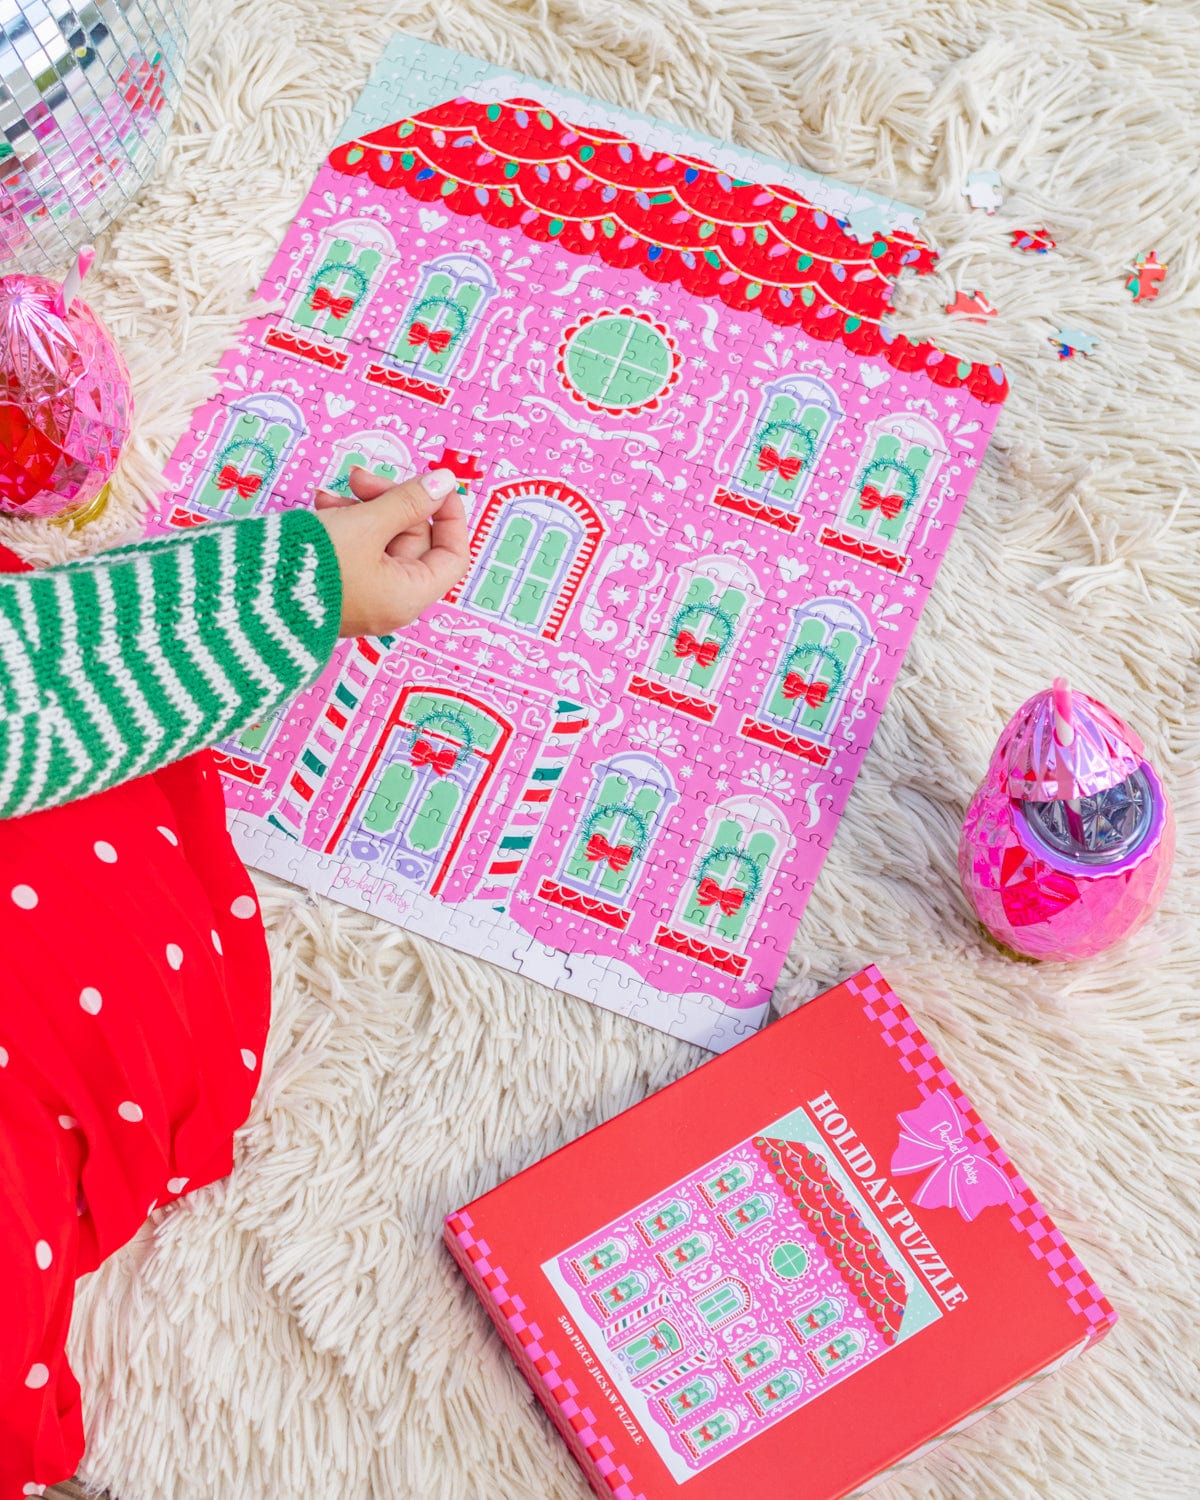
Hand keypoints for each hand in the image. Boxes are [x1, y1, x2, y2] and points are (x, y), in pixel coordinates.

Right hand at [313, 466, 470, 636]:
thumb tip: (443, 482)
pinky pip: (354, 550)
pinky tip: (320, 507)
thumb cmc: (311, 566)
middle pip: (413, 541)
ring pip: (380, 541)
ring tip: (328, 495)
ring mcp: (363, 596)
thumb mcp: (365, 524)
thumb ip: (407, 501)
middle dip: (389, 502)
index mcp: (408, 596)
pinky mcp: (337, 587)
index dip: (448, 516)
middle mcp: (390, 602)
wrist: (247, 596)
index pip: (452, 556)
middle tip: (359, 477)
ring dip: (361, 509)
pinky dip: (343, 525)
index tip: (433, 484)